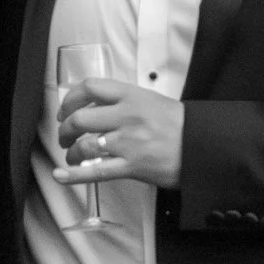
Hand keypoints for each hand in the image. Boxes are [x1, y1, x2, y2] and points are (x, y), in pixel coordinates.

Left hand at [55, 77, 183, 188]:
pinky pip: (95, 172)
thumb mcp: (151, 100)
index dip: (70, 99)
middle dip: (65, 129)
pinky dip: (73, 175)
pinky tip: (60, 175)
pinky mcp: (132, 167)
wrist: (203, 146)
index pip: (90, 88)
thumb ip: (123, 100)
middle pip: (80, 118)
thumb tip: (94, 106)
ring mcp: (128, 142)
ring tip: (73, 156)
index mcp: (132, 95)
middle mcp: (127, 116)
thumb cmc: (179, 125)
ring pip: (84, 146)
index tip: (65, 110)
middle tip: (65, 136)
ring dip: (71, 153)